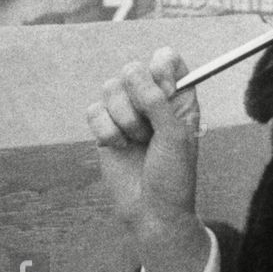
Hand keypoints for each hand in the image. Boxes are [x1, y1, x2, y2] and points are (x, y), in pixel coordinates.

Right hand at [87, 47, 206, 271]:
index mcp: (179, 98)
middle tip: (150, 128)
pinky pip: (93, 111)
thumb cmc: (173, 175)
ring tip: (138, 142)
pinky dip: (106, 131)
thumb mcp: (176, 136)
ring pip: (109, 88)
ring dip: (124, 119)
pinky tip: (120, 148)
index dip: (161, 68)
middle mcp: (152, 101)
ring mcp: (127, 113)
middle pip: (132, 69)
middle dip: (138, 99)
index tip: (165, 89)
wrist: (151, 212)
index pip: (166, 59)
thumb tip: (137, 73)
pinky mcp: (105, 129)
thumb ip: (158, 102)